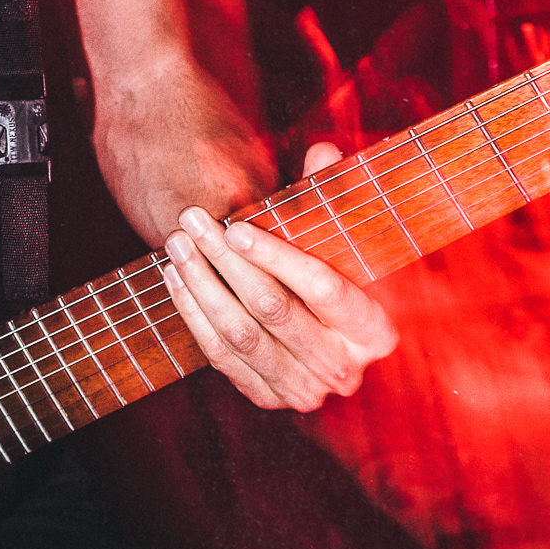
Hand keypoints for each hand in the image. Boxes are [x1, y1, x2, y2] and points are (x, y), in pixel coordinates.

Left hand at [160, 143, 397, 412]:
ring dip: (202, 285)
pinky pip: (220, 357)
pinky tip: (175, 276)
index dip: (277, 256)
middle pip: (274, 310)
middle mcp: (343, 369)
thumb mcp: (335, 235)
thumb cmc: (328, 268)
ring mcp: (304, 391)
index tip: (235, 226)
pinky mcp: (266, 396)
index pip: (324, 288)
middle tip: (191, 221)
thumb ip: (330, 194)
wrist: (318, 331)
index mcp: (374, 331)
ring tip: (176, 243)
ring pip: (241, 335)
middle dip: (226, 262)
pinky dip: (193, 314)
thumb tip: (324, 151)